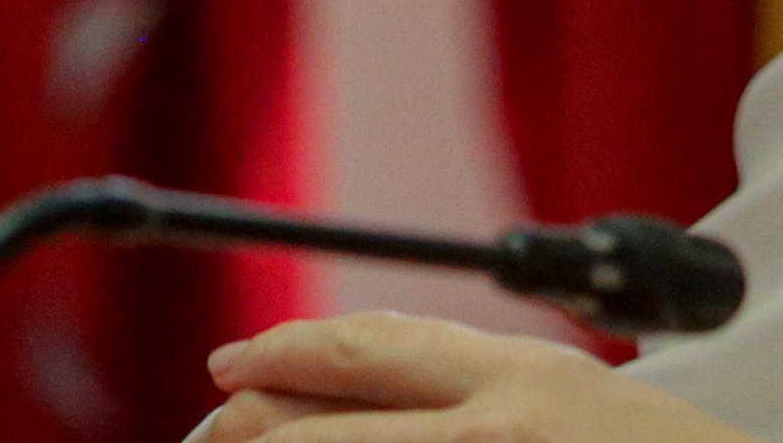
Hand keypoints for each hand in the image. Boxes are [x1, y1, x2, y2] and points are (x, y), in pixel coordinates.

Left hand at [187, 314, 750, 442]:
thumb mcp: (574, 404)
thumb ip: (486, 392)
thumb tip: (368, 400)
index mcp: (522, 378)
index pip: (379, 348)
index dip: (291, 353)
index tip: (229, 365)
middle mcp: (501, 425)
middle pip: (333, 427)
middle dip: (249, 434)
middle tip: (208, 438)